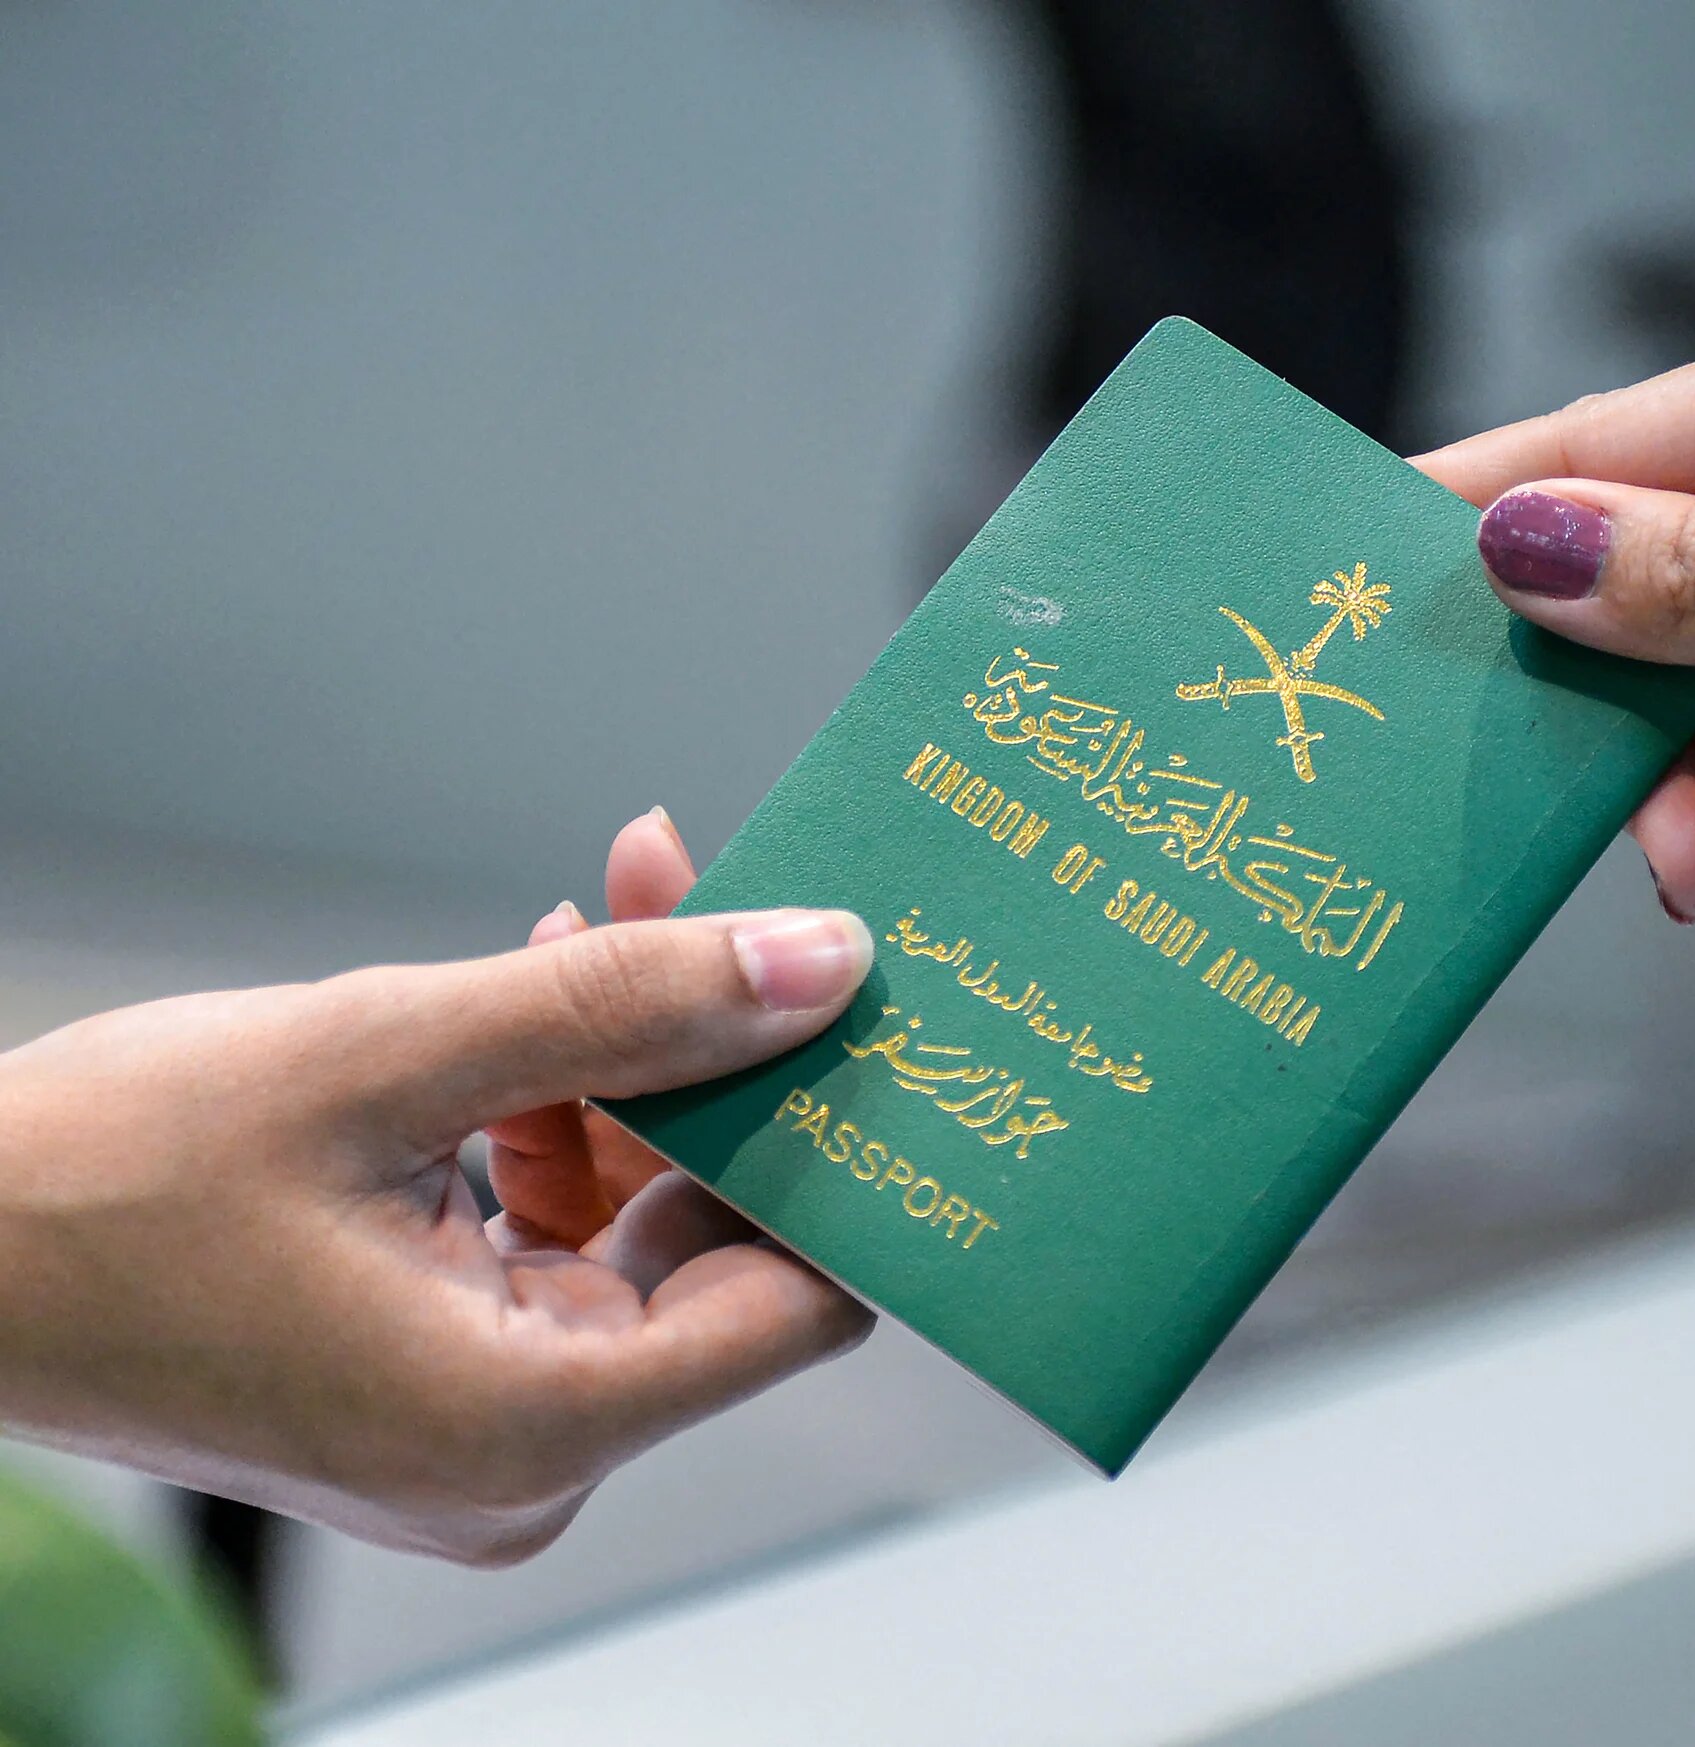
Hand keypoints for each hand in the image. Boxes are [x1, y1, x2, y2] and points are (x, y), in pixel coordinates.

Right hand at [0, 810, 873, 1563]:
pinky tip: (543, 996)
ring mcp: (484, 1424)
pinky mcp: (443, 1376)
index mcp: (532, 1422)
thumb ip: (625, 1006)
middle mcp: (527, 1457)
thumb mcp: (386, 1054)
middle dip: (721, 1065)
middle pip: (715, 1245)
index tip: (869, 1019)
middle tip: (722, 904)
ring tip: (611, 911)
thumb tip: (823, 963)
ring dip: (633, 1068)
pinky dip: (560, 1118)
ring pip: (637, 1223)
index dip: (844, 1156)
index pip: (799, 1302)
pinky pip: (556, 1237)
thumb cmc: (100, 1182)